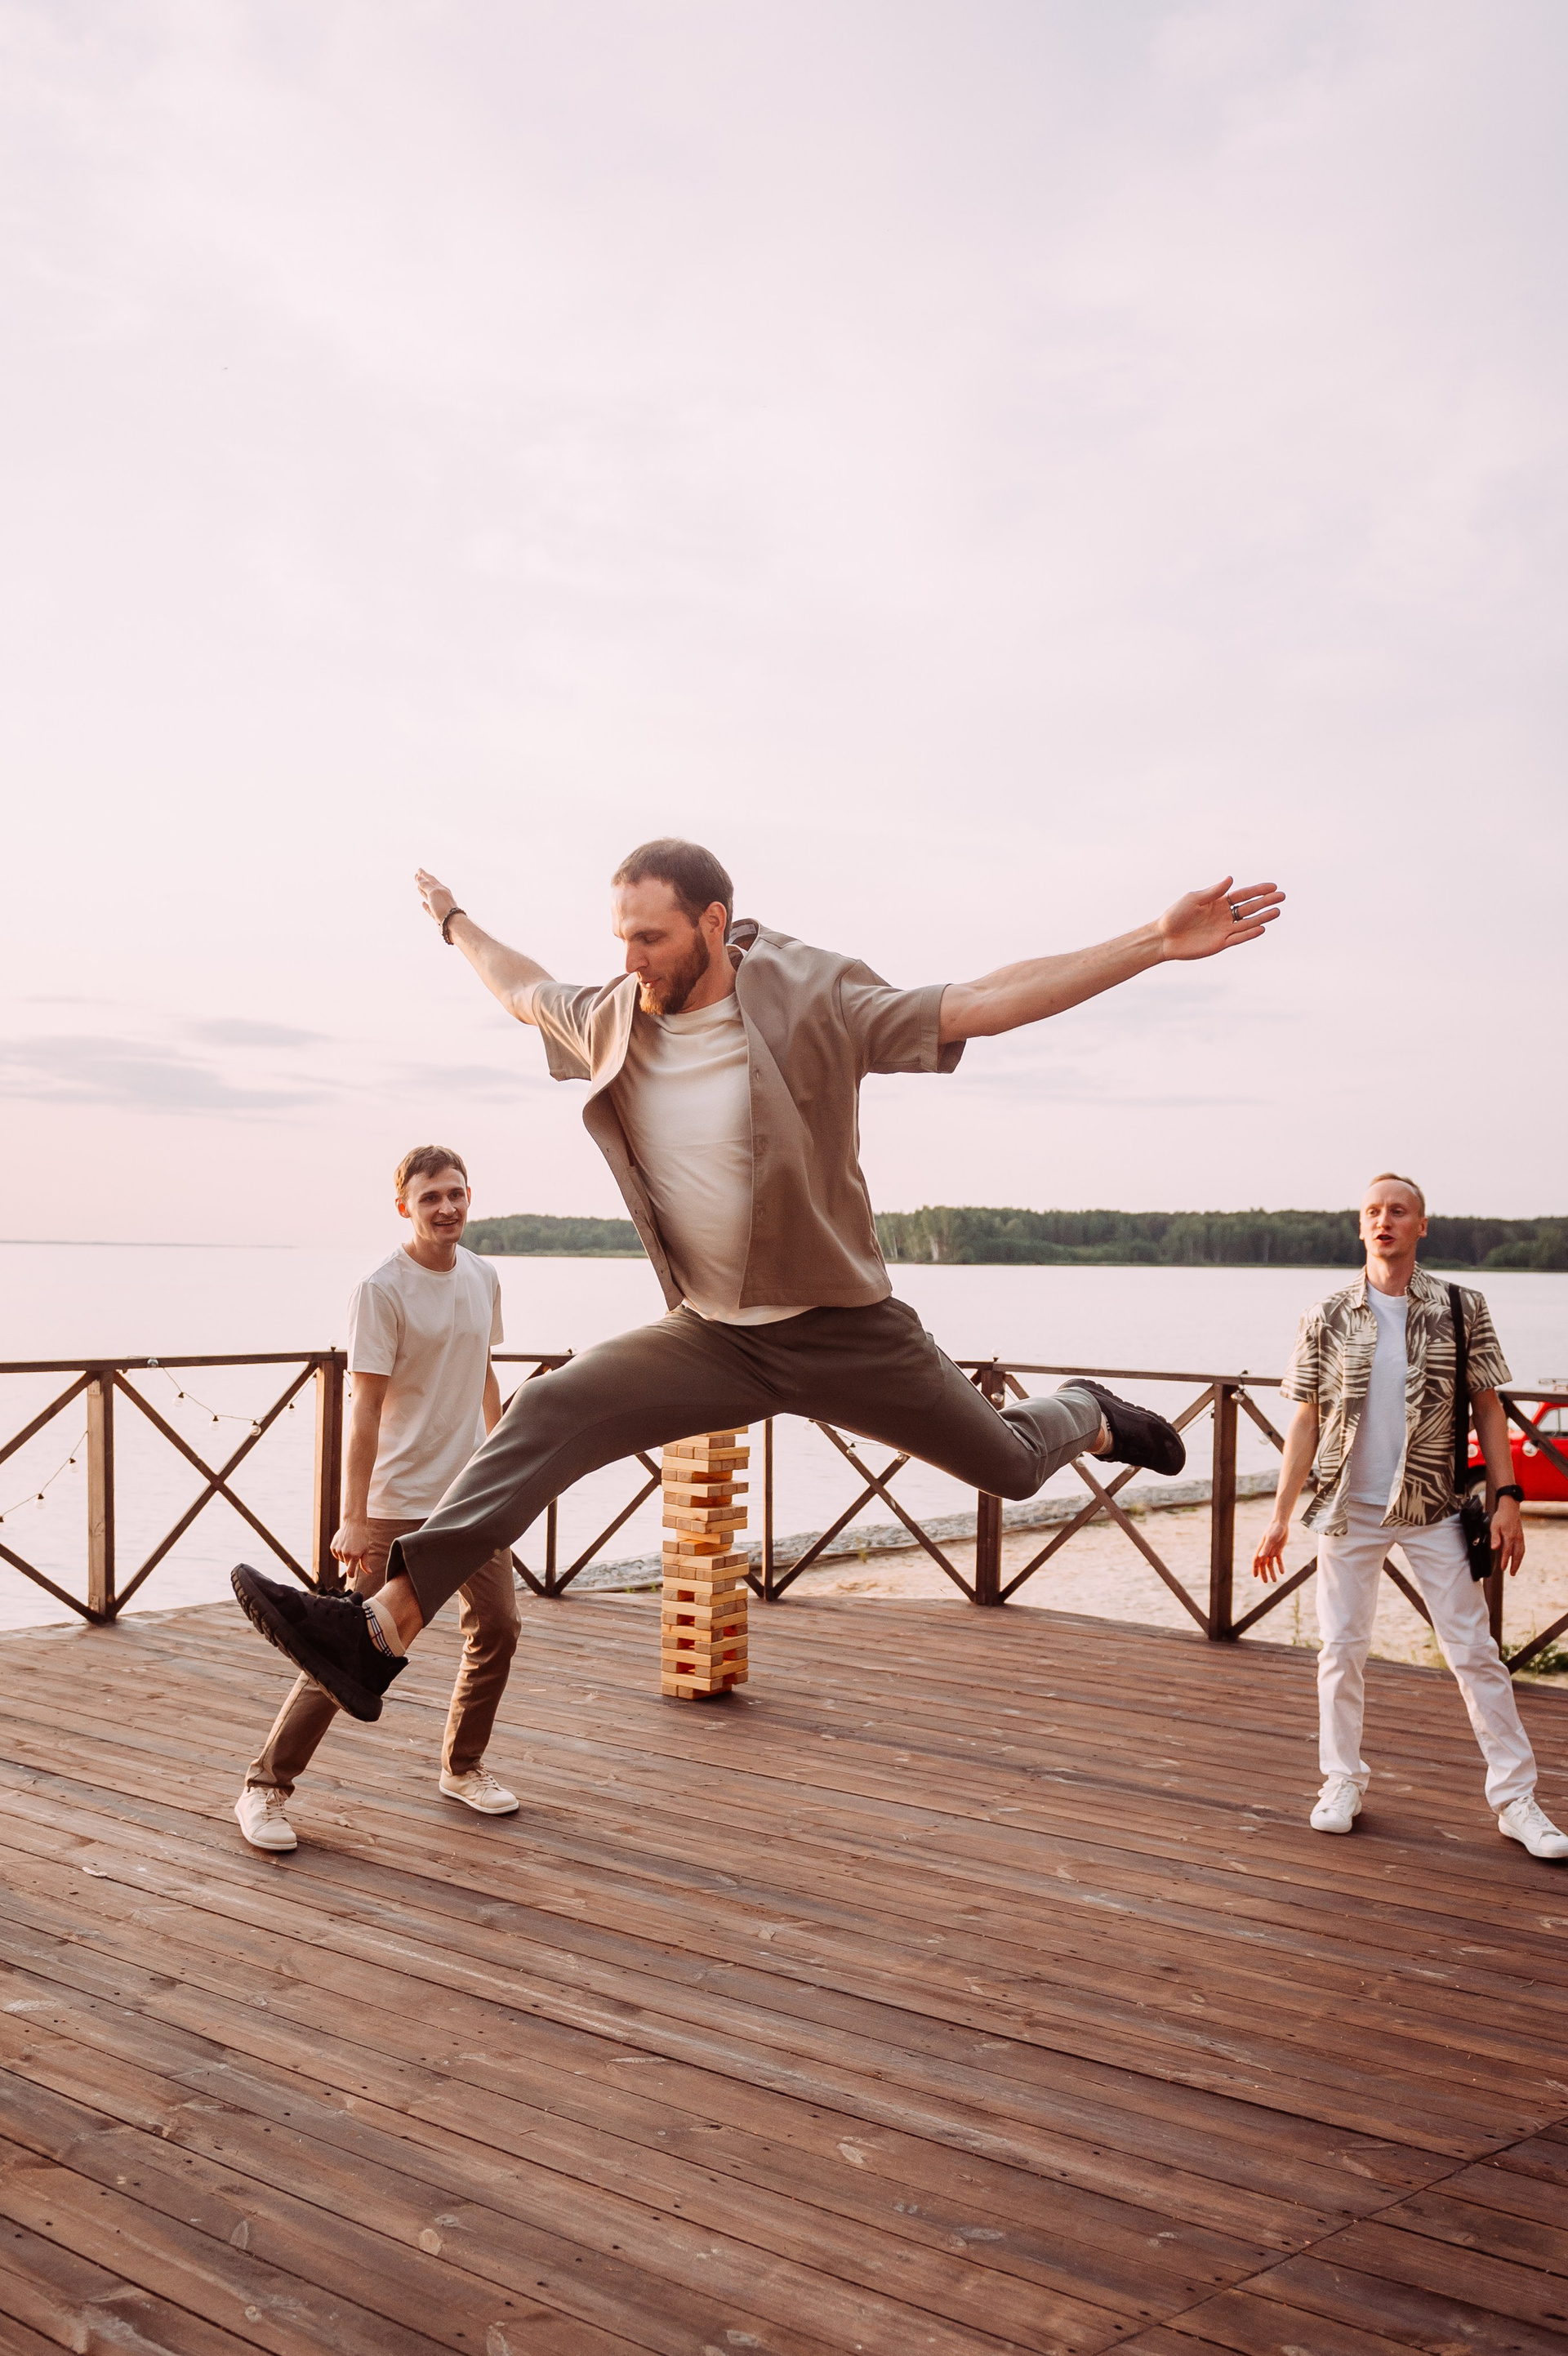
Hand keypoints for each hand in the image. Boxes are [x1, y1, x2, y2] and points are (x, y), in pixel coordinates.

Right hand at [331, 1515, 373, 1570]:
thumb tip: (369, 1573)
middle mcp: (346, 1554)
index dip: (351, 1575)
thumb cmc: (362, 1537)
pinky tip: (344, 1544)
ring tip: (349, 1545)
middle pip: (347, 1564)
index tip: (352, 1575)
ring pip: (341, 1559)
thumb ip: (365, 1563)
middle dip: (351, 1560)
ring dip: (345, 1555)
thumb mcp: (365, 1550)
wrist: (353, 1524)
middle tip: (355, 1549)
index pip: (350, 1572)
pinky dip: (339, 1552)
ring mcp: (338, 1550)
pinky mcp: (333, 1547)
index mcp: (355, 1556)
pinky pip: (336, 1554)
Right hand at [415, 868, 456, 925]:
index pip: (431, 879)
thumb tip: (419, 877)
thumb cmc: (443, 907)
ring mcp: (440, 906)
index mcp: (441, 889)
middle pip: (430, 887)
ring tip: (418, 887)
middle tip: (417, 875)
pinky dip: (426, 905)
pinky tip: (423, 903)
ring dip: (424, 891)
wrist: (452, 923)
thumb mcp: (433, 893)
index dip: (424, 874)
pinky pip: (430, 908)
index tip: (419, 870)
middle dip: (423, 881)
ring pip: (430, 897)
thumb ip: (426, 885)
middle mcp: (441, 896)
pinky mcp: (438, 915)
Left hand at [1159, 876, 1284, 961]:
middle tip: (1281, 896)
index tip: (1272, 886)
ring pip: (1247, 923)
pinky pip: (1238, 938)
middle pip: (1249, 908)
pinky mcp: (1220, 943)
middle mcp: (1224, 916)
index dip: (1257, 890)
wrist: (1164, 938)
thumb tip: (1231, 879)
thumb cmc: (1175, 915)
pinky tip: (1262, 928)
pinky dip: (1250, 934)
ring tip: (1277, 912)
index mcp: (1218, 902)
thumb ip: (1214, 891)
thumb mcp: (1194, 899)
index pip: (1242, 895)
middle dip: (1265, 902)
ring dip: (1262, 917)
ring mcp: (1223, 930)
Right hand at [1253, 1515, 1290, 1581]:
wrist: (1281, 1523)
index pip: (1256, 1560)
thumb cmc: (1275, 1529)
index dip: (1255, 1568)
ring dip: (1272, 1572)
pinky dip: (1280, 1566)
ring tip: (1275, 1580)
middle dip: (1263, 1573)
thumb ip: (1266, 1548)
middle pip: (1263, 1564)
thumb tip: (1260, 1557)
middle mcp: (1265, 1550)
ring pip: (1270, 1564)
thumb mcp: (1271, 1539)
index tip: (1255, 1576)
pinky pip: (1278, 1560)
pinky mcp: (1278, 1549)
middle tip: (1265, 1582)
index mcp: (1261, 1548)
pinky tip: (1282, 1572)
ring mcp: (1271, 1550)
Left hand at [1492, 1496, 1525, 1576]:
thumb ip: (1495, 1537)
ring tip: (1515, 1569)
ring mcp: (1520, 1537)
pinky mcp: (1521, 1536)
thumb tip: (1495, 1548)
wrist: (1510, 1508)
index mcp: (1509, 1536)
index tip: (1503, 1568)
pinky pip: (1522, 1548)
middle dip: (1515, 1565)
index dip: (1505, 1561)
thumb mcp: (1494, 1526)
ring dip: (1518, 1562)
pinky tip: (1518, 1559)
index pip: (1507, 1552)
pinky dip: (1521, 1556)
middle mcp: (1516, 1538)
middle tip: (1512, 1573)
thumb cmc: (1501, 1516)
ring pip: (1521, 1552)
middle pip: (1517, 1555)